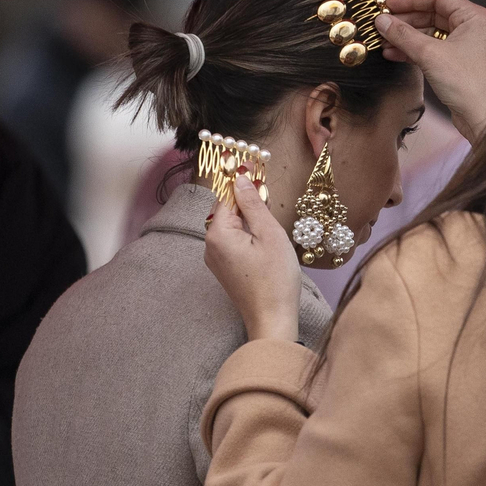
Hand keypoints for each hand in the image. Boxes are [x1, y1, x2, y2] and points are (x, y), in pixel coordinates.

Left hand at [203, 176, 301, 342]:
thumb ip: (253, 204)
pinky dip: (246, 233)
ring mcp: (215, 259)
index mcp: (218, 233)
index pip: (226, 195)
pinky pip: (232, 241)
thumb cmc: (275, 279)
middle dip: (246, 199)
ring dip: (248, 217)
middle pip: (226, 209)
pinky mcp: (224, 268)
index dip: (242, 180)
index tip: (256, 166)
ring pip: (230, 225)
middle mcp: (210, 245)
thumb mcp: (269, 234)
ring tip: (269, 218)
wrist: (273, 319)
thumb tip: (241, 178)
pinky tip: (264, 238)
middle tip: (268, 193)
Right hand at [375, 0, 485, 143]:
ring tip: (384, 41)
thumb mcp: (430, 54)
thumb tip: (383, 21)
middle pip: (431, 15)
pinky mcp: (456, 63)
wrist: (482, 117)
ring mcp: (464, 46)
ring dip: (406, 38)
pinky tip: (394, 54)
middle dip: (405, 21)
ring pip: (429, 34)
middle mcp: (471, 28)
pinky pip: (431, 49)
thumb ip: (404, 35)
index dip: (411, 0)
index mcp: (473, 17)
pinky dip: (413, 51)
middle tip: (383, 24)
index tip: (390, 5)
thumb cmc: (469, 85)